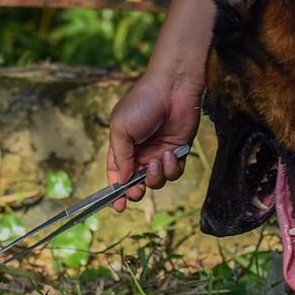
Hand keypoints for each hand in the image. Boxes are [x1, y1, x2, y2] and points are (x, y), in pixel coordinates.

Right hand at [105, 66, 202, 210]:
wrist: (173, 88)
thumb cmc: (142, 104)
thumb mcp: (121, 129)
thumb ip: (121, 157)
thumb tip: (122, 180)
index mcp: (122, 146)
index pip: (116, 174)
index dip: (115, 192)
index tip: (117, 206)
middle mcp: (140, 152)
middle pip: (136, 182)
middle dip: (136, 191)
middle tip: (137, 191)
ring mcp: (159, 152)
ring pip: (156, 181)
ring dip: (155, 178)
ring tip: (156, 162)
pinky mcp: (178, 151)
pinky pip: (174, 172)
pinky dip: (171, 168)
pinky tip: (170, 154)